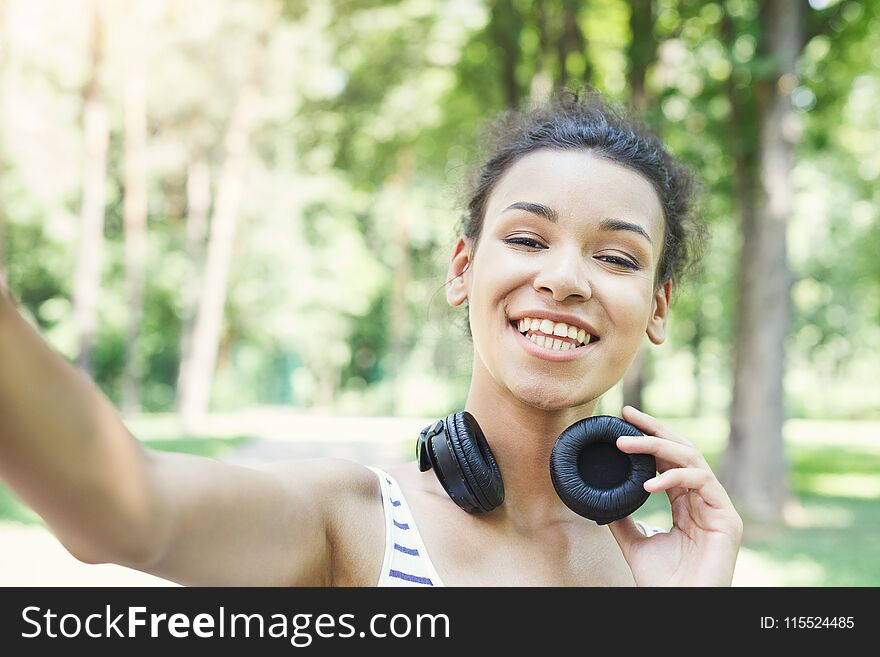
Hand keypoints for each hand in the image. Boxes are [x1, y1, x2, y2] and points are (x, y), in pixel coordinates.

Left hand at [606, 405, 742, 585]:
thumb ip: (623, 518)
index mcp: (685, 502)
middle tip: (628, 414)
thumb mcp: (636, 542)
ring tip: (626, 443)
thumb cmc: (664, 581)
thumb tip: (601, 498)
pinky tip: (649, 484)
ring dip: (657, 447)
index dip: (649, 437)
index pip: (669, 459)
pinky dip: (674, 478)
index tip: (623, 419)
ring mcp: (717, 506)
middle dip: (655, 429)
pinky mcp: (728, 519)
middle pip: (683, 450)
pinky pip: (702, 483)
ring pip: (692, 459)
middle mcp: (703, 499)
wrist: (681, 605)